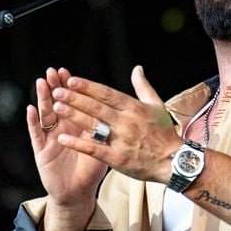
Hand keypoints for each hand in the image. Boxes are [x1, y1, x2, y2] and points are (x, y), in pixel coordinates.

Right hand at [27, 67, 107, 206]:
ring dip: (43, 99)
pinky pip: (37, 135)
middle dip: (55, 87)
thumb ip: (103, 127)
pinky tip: (31, 109)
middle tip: (53, 71)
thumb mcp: (100, 145)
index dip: (70, 88)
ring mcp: (50, 138)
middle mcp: (62, 128)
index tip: (68, 72)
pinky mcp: (42, 151)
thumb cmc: (91, 169)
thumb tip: (116, 108)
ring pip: (46, 115)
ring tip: (41, 82)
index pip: (73, 102)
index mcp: (77, 124)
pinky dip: (33, 122)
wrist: (78, 192)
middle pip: (57, 103)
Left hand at [49, 65, 180, 182]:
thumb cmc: (165, 134)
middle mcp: (127, 122)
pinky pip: (94, 149)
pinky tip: (62, 138)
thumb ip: (144, 87)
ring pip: (93, 125)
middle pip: (96, 107)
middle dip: (75, 98)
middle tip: (56, 90)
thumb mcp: (157, 106)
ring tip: (56, 107)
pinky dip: (77, 143)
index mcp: (135, 108)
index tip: (72, 80)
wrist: (174, 161)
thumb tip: (137, 69)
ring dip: (73, 115)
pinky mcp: (118, 158)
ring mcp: (122, 140)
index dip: (88, 87)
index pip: (107, 94)